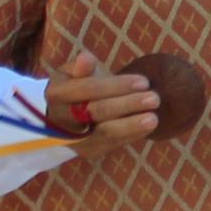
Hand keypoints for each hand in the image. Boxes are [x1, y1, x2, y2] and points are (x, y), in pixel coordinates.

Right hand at [38, 45, 161, 153]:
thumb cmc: (74, 86)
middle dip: (128, 105)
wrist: (64, 116)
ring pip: (105, 133)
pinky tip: (147, 127)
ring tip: (153, 118)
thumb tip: (86, 58)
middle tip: (154, 99)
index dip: (116, 85)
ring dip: (131, 125)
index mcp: (55, 94)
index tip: (143, 81)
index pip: (88, 89)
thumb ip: (81, 66)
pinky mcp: (89, 151)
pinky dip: (131, 135)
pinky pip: (112, 144)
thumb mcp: (72, 72)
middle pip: (98, 111)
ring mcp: (74, 139)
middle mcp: (61, 119)